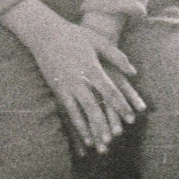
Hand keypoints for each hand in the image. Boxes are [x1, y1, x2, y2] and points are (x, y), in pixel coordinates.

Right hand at [4, 0, 144, 154]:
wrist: (44, 33)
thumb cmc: (75, 35)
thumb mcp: (98, 41)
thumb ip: (117, 56)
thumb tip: (134, 73)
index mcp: (91, 67)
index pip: (109, 91)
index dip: (121, 106)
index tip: (131, 119)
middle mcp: (78, 80)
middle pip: (94, 107)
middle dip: (105, 124)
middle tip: (115, 139)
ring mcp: (65, 86)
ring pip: (80, 113)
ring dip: (90, 131)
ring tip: (100, 146)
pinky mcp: (56, 90)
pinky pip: (68, 113)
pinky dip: (77, 127)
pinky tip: (84, 138)